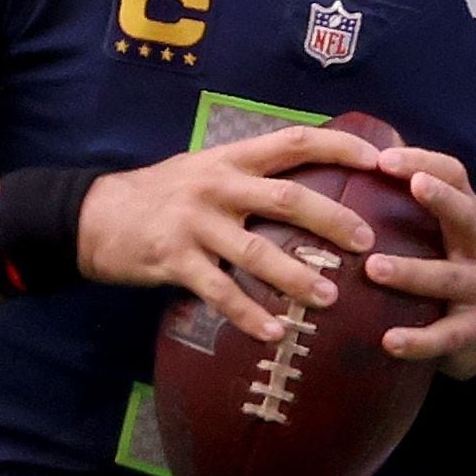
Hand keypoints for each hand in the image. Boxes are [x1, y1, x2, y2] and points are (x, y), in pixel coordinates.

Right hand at [76, 124, 381, 343]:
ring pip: (256, 249)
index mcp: (231, 158)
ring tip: (328, 299)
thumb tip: (314, 187)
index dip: (339, 146)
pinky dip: (249, 314)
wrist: (96, 216)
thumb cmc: (163, 195)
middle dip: (331, 220)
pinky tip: (274, 333)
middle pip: (286, 197)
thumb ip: (253, 175)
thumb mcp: (207, 169)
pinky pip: (219, 291)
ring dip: (296, 276)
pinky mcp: (174, 259)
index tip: (379, 159)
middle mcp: (217, 185)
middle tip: (367, 244)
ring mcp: (195, 222)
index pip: (294, 141)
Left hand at [364, 146, 475, 378]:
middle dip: (440, 199)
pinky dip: (419, 340)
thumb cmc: (440, 271)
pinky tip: (389, 340)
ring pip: (448, 278)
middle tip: (411, 184)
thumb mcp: (432, 236)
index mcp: (464, 218)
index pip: (454, 176)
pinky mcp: (474, 332)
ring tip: (373, 268)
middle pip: (466, 215)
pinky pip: (446, 336)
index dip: (425, 161)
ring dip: (411, 272)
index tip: (384, 158)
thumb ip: (400, 207)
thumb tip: (345, 162)